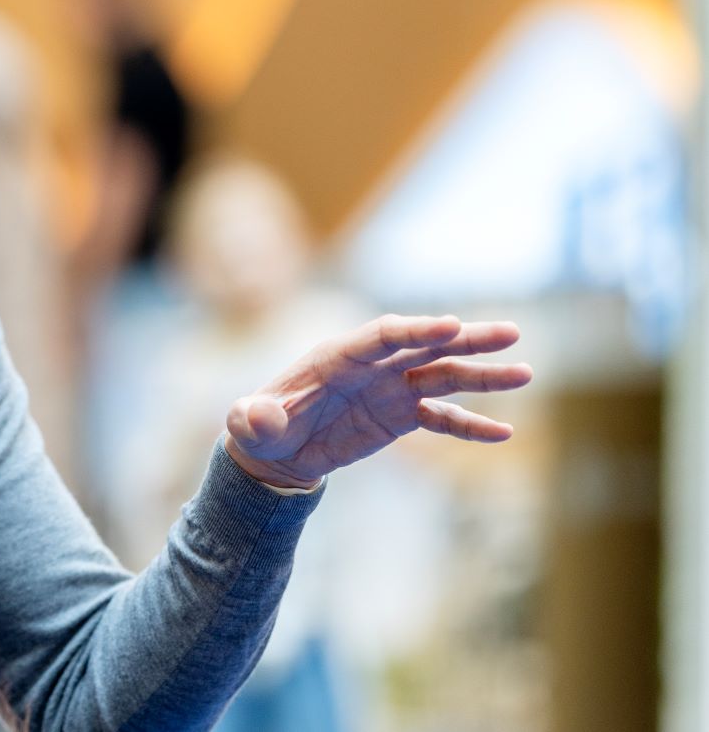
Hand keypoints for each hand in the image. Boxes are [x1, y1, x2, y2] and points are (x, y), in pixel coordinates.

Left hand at [221, 314, 530, 489]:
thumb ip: (252, 418)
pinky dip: (470, 425)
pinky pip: (441, 418)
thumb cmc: (259, 427)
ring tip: (525, 373)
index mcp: (337, 356)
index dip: (416, 330)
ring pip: (443, 376)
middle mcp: (372, 366)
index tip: (451, 325)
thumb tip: (253, 417)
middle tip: (510, 333)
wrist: (276, 448)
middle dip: (465, 339)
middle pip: (425, 346)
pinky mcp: (400, 416)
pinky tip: (504, 433)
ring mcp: (390, 389)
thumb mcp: (248, 425)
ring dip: (482, 375)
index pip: (383, 335)